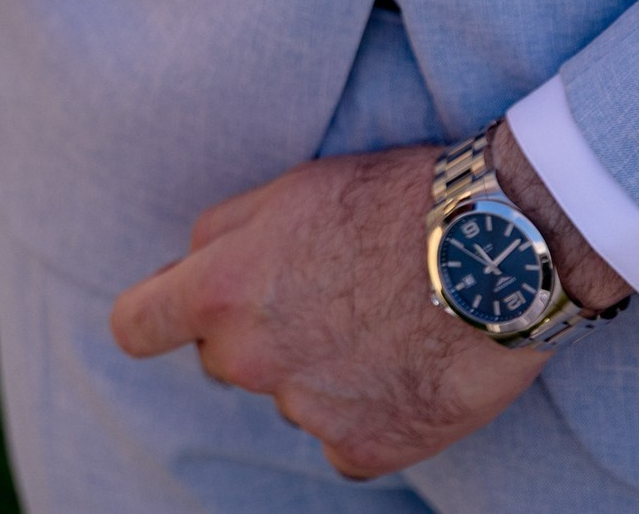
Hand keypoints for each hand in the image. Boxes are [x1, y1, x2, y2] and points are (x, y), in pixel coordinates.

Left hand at [109, 140, 631, 479]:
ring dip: (319, 371)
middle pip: (222, 358)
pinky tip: (405, 369)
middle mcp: (249, 358)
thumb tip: (184, 271)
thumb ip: (223, 235)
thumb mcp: (290, 189)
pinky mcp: (367, 448)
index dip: (155, 318)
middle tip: (324, 296)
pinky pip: (345, 439)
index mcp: (219, 290)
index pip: (138, 325)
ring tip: (384, 322)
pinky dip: (368, 414)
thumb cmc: (396, 201)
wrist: (501, 248)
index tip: (173, 316)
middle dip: (255, 333)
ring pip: (289, 396)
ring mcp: (305, 410)